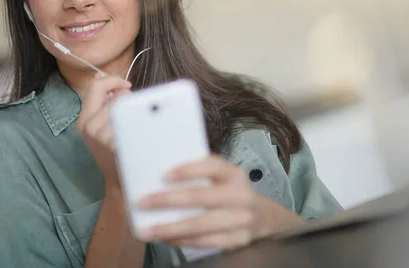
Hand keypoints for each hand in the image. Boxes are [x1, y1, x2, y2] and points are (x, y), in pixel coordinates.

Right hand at [77, 74, 131, 189]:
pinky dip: (142, 124)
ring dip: (136, 113)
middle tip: (133, 116)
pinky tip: (142, 136)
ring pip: (126, 108)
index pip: (96, 86)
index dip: (113, 80)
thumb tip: (103, 76)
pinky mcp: (116, 143)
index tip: (127, 85)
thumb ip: (103, 102)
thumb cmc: (116, 150)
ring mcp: (102, 135)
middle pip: (116, 97)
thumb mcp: (102, 127)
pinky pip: (134, 120)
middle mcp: (89, 126)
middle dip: (129, 101)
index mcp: (84, 120)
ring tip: (137, 128)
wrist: (122, 180)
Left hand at [136, 155, 305, 249]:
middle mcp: (241, 195)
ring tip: (147, 230)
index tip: (164, 175)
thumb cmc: (231, 193)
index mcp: (234, 174)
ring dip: (170, 228)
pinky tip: (167, 238)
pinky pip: (206, 242)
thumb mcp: (224, 178)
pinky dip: (183, 241)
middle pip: (202, 197)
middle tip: (143, 203)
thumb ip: (200, 175)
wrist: (264, 217)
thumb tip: (159, 180)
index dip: (189, 170)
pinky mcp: (238, 239)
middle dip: (169, 200)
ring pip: (201, 224)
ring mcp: (241, 219)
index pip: (213, 166)